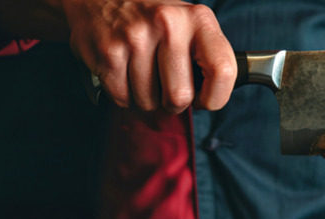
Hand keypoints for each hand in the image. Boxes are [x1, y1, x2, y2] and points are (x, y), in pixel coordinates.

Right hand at [62, 0, 235, 112]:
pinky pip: (123, 99)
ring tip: (142, 75)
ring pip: (149, 103)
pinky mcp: (110, 51)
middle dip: (172, 103)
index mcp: (198, 18)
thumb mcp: (190, 27)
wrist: (101, 0)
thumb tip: (215, 97)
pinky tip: (125, 75)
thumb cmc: (154, 23)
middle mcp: (168, 23)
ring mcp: (136, 37)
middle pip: (179, 97)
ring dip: (146, 99)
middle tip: (165, 87)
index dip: (214, 98)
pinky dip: (125, 97)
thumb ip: (209, 57)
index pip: (223, 70)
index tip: (202, 99)